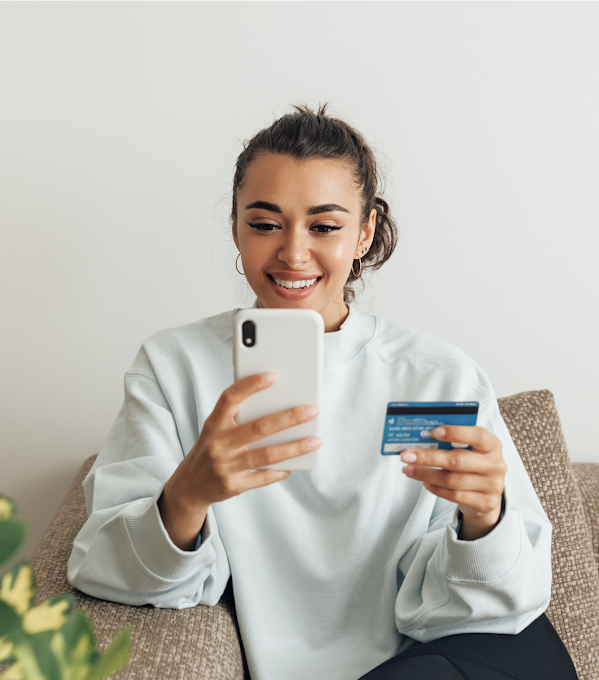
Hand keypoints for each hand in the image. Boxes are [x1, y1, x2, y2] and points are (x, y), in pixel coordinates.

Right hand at [158, 372, 320, 549]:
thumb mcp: (216, 428)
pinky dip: (282, 470)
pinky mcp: (234, 486)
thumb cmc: (211, 448)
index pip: (230, 398)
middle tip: (312, 410)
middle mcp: (219, 444)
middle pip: (259, 427)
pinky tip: (296, 464)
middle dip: (289, 418)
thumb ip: (238, 416)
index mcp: (213, 424)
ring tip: (315, 440)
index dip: (250, 385)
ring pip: (268, 454)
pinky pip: (264, 477)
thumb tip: (278, 402)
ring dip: (295, 447)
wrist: (190, 485)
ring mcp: (226, 466)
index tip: (273, 376)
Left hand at [400, 426, 506, 540]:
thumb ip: (452, 443)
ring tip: (408, 469)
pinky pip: (454, 496)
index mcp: (492, 445)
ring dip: (426, 474)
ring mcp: (491, 486)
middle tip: (407, 455)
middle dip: (429, 457)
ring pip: (452, 480)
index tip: (433, 432)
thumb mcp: (470, 450)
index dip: (456, 432)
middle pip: (458, 461)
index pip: (478, 435)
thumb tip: (421, 437)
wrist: (487, 495)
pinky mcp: (484, 503)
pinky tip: (424, 482)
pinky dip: (435, 488)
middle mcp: (495, 465)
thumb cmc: (473, 465)